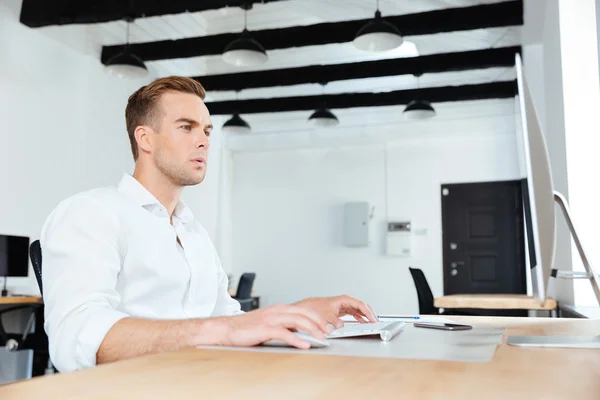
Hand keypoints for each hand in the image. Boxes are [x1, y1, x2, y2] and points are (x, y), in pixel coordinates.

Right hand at [217, 304, 332, 348]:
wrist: (226, 328)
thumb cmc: (246, 327)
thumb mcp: (268, 322)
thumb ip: (282, 324)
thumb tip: (297, 331)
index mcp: (279, 308)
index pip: (304, 310)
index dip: (317, 317)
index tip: (327, 326)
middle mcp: (277, 310)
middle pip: (304, 313)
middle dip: (319, 322)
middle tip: (329, 332)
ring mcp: (271, 318)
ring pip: (297, 321)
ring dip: (312, 330)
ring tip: (321, 338)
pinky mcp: (265, 329)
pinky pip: (284, 333)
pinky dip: (297, 339)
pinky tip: (304, 345)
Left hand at [293, 295, 377, 328]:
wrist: (306, 309)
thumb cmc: (314, 308)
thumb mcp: (325, 315)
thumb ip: (334, 320)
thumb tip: (340, 325)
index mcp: (343, 299)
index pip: (360, 304)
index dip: (368, 312)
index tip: (373, 319)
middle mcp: (344, 302)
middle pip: (362, 306)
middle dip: (370, 313)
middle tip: (376, 322)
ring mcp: (344, 306)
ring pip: (359, 310)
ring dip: (366, 316)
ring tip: (372, 323)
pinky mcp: (341, 311)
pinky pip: (354, 314)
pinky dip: (360, 318)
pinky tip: (363, 322)